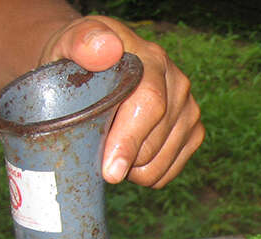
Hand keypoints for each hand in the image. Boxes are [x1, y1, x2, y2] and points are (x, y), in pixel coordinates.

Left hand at [39, 16, 204, 187]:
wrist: (93, 70)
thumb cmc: (77, 62)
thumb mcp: (67, 44)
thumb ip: (81, 41)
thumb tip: (106, 48)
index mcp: (151, 59)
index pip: (150, 104)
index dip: (129, 140)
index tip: (110, 170)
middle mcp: (177, 83)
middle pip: (155, 141)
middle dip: (122, 160)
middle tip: (93, 155)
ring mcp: (189, 110)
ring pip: (161, 162)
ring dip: (131, 170)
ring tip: (110, 152)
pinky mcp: (193, 133)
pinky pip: (169, 171)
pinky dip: (145, 174)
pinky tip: (128, 157)